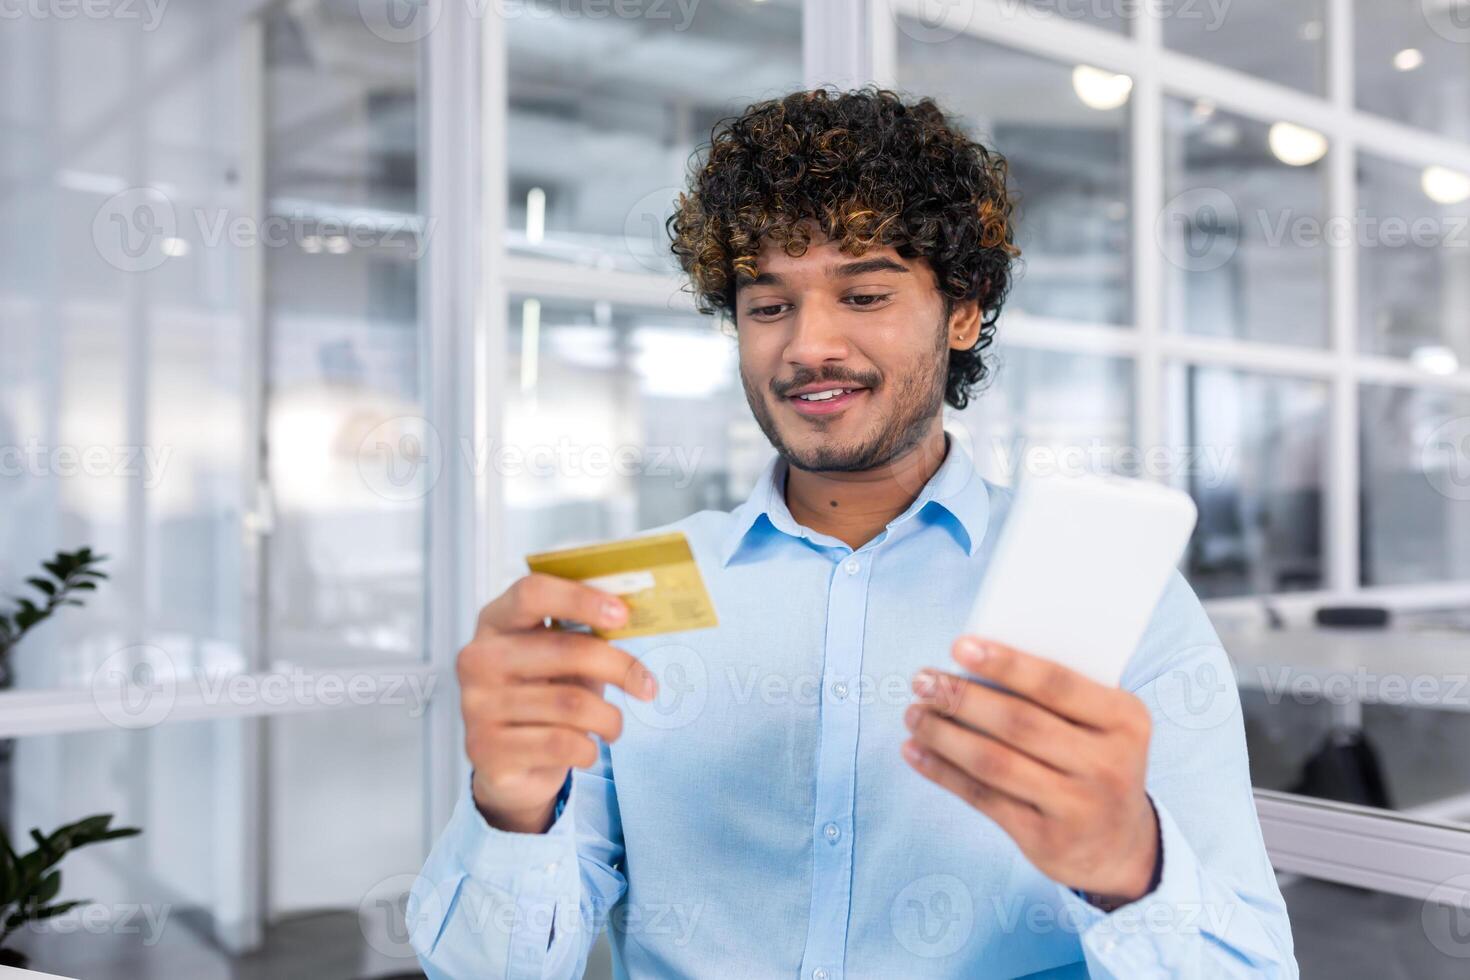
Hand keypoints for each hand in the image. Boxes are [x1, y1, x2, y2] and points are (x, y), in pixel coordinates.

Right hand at [458, 574, 657, 833]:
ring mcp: (477, 705)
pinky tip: (587, 749)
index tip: (623, 614)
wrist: (508, 764)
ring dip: (608, 718)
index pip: (532, 593)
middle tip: (647, 685)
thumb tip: (630, 617)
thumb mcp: (562, 659)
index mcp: (495, 622)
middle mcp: (478, 659)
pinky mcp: (486, 750)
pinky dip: (589, 748)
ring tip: (613, 726)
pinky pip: (561, 743)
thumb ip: (586, 636)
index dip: (581, 599)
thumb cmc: (542, 696)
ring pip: (570, 704)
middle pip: (565, 649)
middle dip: (619, 667)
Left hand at [902, 636, 1158, 903]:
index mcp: (1125, 719)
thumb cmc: (1096, 761)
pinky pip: (984, 798)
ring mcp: (1078, 806)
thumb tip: (974, 665)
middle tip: (922, 681)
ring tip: (914, 714)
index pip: (1057, 683)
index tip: (958, 645)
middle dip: (961, 698)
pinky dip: (943, 772)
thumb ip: (1057, 697)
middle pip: (1018, 722)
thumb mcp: (1102, 725)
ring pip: (994, 762)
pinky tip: (916, 751)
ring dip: (944, 735)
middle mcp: (1107, 764)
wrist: (1121, 846)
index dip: (1005, 663)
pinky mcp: (1046, 839)